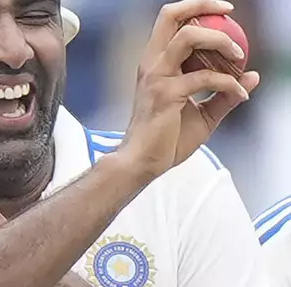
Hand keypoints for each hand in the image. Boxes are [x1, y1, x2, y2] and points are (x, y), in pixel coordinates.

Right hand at [119, 0, 259, 179]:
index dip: (196, 8)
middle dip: (202, 6)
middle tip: (229, 14)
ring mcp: (156, 77)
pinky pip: (206, 78)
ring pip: (189, 37)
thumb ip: (224, 94)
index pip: (171, 23)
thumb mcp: (203, 115)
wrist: (143, 162)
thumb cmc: (166, 140)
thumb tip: (252, 76)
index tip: (224, 12)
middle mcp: (152, 65)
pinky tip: (239, 94)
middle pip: (171, 16)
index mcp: (156, 65)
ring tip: (238, 55)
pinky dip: (229, 83)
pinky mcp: (166, 93)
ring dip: (220, 40)